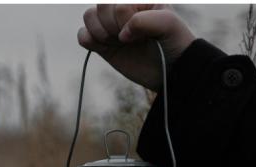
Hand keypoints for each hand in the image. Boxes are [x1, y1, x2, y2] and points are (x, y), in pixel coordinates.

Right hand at [78, 4, 195, 90]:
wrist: (170, 70)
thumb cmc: (173, 43)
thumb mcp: (168, 25)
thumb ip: (144, 20)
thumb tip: (122, 34)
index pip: (117, 3)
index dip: (124, 19)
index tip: (142, 34)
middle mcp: (123, 9)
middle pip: (101, 6)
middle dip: (112, 25)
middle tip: (128, 39)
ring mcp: (111, 26)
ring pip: (89, 16)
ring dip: (100, 32)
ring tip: (117, 43)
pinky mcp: (103, 44)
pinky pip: (82, 35)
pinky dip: (87, 40)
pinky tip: (103, 47)